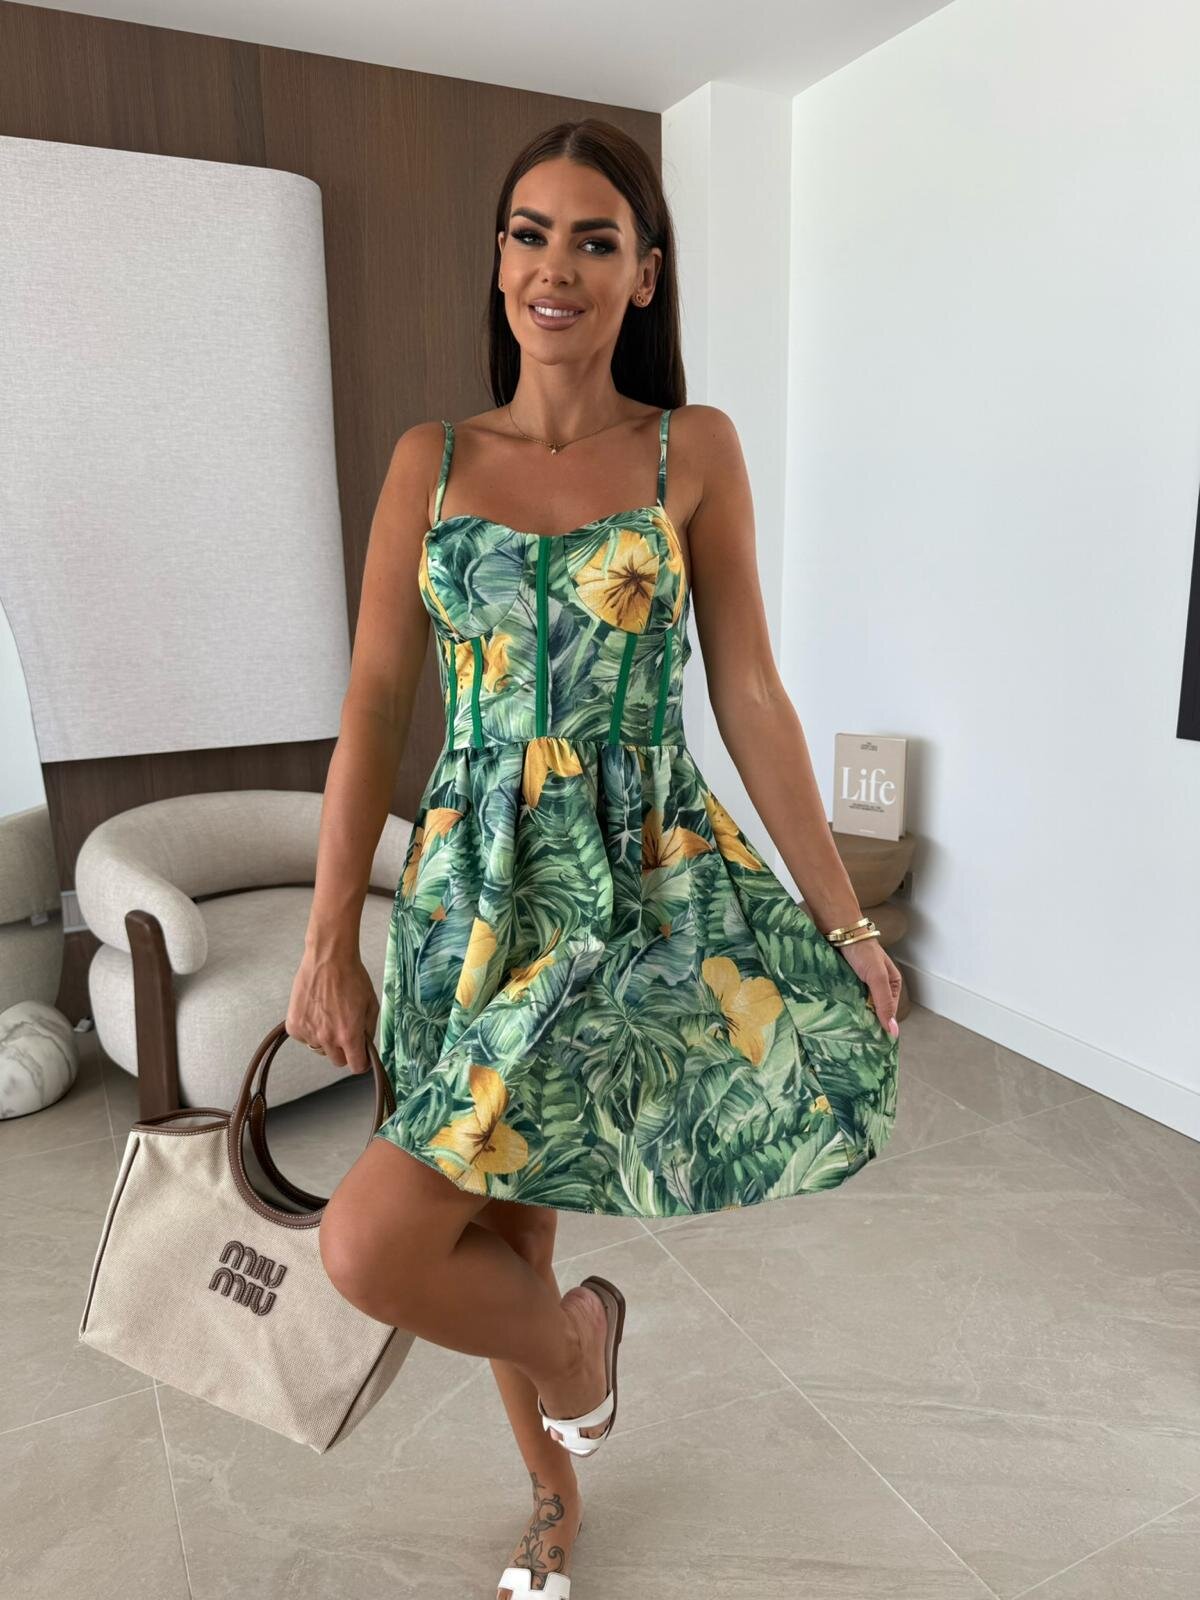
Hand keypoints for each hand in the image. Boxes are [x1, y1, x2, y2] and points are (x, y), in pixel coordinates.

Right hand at [286, 945, 379, 1073]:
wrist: (328, 959)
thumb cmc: (352, 977)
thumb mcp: (371, 1004)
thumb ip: (368, 1030)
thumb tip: (365, 1045)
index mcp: (348, 1035)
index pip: (356, 1066)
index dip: (361, 1062)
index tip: (361, 1057)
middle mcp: (327, 1038)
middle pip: (337, 1060)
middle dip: (343, 1050)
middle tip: (344, 1031)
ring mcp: (308, 1033)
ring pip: (319, 1049)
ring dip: (325, 1040)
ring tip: (328, 1017)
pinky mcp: (294, 1025)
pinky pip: (304, 1038)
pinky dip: (309, 1030)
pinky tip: (315, 1012)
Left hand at [835, 937, 901, 1038]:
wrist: (839, 931)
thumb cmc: (862, 951)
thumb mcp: (877, 977)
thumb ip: (884, 1003)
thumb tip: (893, 1031)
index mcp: (891, 985)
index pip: (888, 1013)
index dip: (880, 1025)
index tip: (871, 1042)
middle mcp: (877, 986)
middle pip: (873, 1011)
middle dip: (865, 1022)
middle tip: (855, 1039)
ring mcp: (860, 985)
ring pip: (858, 1007)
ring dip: (852, 1015)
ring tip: (844, 1031)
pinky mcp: (845, 983)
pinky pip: (846, 1000)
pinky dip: (842, 1006)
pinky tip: (837, 1016)